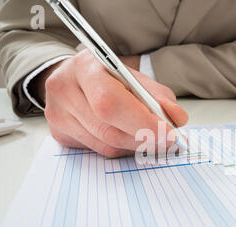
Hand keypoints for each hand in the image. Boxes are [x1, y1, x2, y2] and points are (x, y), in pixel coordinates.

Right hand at [34, 49, 187, 157]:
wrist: (72, 77)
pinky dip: (120, 148)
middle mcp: (64, 90)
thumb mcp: (135, 78)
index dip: (142, 122)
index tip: (169, 134)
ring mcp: (58, 115)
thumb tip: (177, 119)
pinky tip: (128, 137)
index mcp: (85, 67)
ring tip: (150, 137)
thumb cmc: (107, 77)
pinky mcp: (60, 134)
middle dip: (143, 138)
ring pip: (105, 145)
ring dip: (135, 145)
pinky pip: (98, 150)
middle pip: (108, 128)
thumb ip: (158, 97)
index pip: (112, 102)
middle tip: (167, 141)